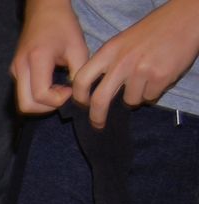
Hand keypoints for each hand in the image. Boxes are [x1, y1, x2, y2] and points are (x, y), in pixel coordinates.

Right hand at [11, 0, 89, 113]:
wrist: (44, 9)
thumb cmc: (63, 25)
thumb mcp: (78, 47)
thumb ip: (78, 74)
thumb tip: (77, 95)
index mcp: (36, 59)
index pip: (40, 94)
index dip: (58, 100)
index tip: (70, 89)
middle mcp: (20, 67)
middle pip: (26, 105)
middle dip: (46, 108)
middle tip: (62, 97)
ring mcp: (15, 70)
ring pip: (23, 102)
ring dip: (42, 103)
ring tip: (58, 90)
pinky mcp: (15, 72)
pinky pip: (23, 93)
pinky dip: (37, 96)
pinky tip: (51, 84)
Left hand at [71, 0, 198, 127]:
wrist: (184, 19)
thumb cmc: (153, 30)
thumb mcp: (122, 41)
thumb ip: (108, 62)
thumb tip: (93, 89)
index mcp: (109, 51)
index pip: (82, 79)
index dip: (79, 96)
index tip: (82, 104)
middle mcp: (122, 62)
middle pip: (99, 100)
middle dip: (97, 117)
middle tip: (98, 124)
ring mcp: (141, 71)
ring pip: (130, 100)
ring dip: (137, 96)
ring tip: (147, 78)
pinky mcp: (160, 77)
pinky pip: (150, 97)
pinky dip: (154, 92)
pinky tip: (159, 75)